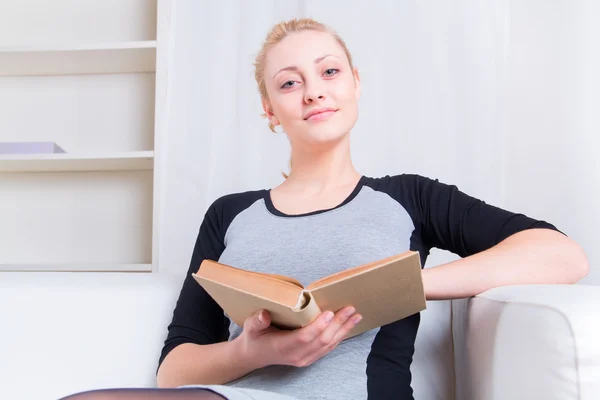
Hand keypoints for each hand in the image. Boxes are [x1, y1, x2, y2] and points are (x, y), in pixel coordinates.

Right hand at [236, 306, 361, 368]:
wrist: (255, 355)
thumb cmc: (254, 338)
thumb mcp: (251, 327)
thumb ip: (257, 321)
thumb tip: (264, 314)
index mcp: (282, 347)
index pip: (305, 337)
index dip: (318, 326)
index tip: (329, 312)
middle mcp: (297, 355)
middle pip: (322, 340)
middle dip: (338, 324)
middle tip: (349, 309)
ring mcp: (305, 358)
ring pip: (329, 344)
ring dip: (343, 329)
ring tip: (355, 316)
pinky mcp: (310, 358)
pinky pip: (328, 347)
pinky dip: (340, 336)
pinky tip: (348, 326)